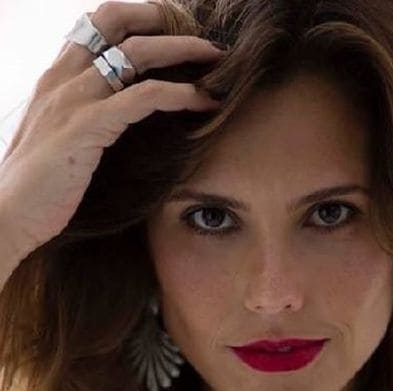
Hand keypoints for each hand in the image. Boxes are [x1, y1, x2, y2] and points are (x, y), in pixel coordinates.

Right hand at [0, 0, 224, 268]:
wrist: (7, 214)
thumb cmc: (35, 190)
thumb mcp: (57, 142)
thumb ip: (81, 122)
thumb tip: (113, 124)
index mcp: (54, 78)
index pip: (94, 24)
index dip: (135, 17)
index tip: (169, 28)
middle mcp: (63, 79)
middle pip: (116, 21)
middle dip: (163, 19)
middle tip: (200, 38)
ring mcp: (74, 100)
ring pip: (138, 53)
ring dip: (183, 51)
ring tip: (216, 61)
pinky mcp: (88, 127)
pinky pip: (145, 97)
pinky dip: (181, 94)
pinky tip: (205, 101)